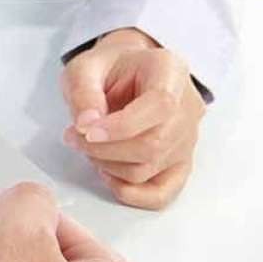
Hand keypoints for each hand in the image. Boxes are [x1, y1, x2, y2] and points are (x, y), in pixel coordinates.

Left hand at [61, 28, 206, 209]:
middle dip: (104, 149)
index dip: (121, 126)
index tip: (86, 131)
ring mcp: (187, 138)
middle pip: (154, 143)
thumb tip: (87, 125)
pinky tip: (107, 175)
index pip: (161, 105)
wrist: (125, 75)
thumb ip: (83, 92)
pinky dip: (131, 193)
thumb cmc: (107, 70)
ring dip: (108, 166)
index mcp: (170, 71)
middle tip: (74, 138)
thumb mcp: (84, 68)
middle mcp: (188, 106)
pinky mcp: (179, 163)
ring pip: (150, 168)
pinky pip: (163, 192)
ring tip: (87, 147)